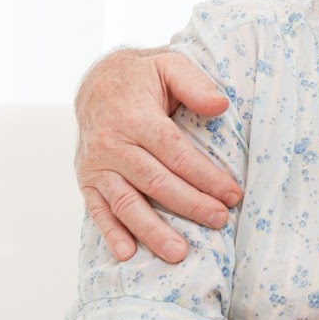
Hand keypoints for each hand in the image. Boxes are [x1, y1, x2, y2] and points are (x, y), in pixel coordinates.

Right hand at [75, 48, 241, 262]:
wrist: (96, 83)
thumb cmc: (142, 78)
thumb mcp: (170, 65)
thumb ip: (195, 84)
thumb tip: (221, 105)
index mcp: (135, 118)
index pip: (176, 154)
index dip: (205, 176)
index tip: (232, 194)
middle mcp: (112, 145)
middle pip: (156, 182)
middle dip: (190, 205)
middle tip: (219, 221)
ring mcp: (97, 165)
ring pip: (126, 203)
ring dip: (152, 231)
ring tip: (178, 253)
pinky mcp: (86, 180)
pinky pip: (97, 210)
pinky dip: (110, 233)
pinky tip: (127, 254)